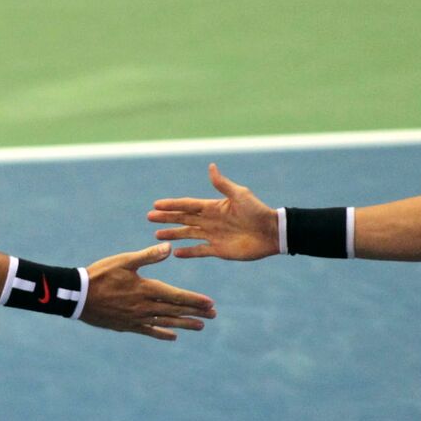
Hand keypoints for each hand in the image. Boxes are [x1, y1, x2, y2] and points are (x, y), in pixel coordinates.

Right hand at [80, 243, 216, 340]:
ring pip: (166, 322)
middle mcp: (145, 306)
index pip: (176, 296)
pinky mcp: (127, 325)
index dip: (195, 300)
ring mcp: (136, 318)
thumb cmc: (100, 274)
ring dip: (184, 324)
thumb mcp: (124, 261)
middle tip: (213, 315)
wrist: (77, 296)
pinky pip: (149, 331)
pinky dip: (162, 333)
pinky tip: (173, 336)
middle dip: (195, 312)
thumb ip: (148, 256)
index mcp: (146, 288)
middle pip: (175, 311)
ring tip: (200, 326)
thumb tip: (169, 248)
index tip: (210, 303)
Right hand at [147, 164, 278, 259]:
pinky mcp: (219, 250)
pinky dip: (188, 253)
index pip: (187, 205)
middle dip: (166, 218)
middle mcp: (210, 221)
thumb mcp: (240, 195)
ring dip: (173, 234)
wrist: (271, 233)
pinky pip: (199, 251)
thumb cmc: (257, 212)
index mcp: (213, 207)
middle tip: (149, 217)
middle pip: (183, 219)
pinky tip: (175, 253)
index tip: (156, 204)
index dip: (172, 205)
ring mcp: (213, 236)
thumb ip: (222, 184)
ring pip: (187, 234)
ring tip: (157, 235)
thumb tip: (210, 166)